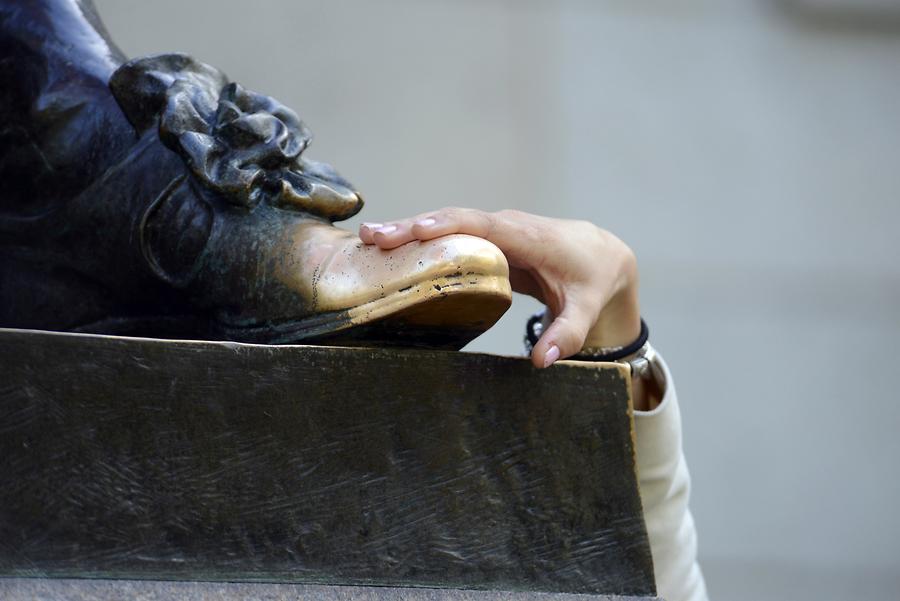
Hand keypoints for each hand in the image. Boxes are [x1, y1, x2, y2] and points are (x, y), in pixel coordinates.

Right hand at [359, 208, 640, 369]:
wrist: (601, 255)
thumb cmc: (592, 279)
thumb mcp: (585, 309)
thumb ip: (566, 335)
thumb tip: (541, 361)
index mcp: (528, 237)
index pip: (483, 225)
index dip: (448, 226)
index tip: (415, 232)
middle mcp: (506, 226)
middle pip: (453, 220)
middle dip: (412, 227)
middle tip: (373, 237)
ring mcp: (493, 231)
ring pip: (446, 225)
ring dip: (409, 232)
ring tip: (368, 241)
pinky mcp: (486, 240)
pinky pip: (450, 237)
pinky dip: (421, 242)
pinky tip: (391, 251)